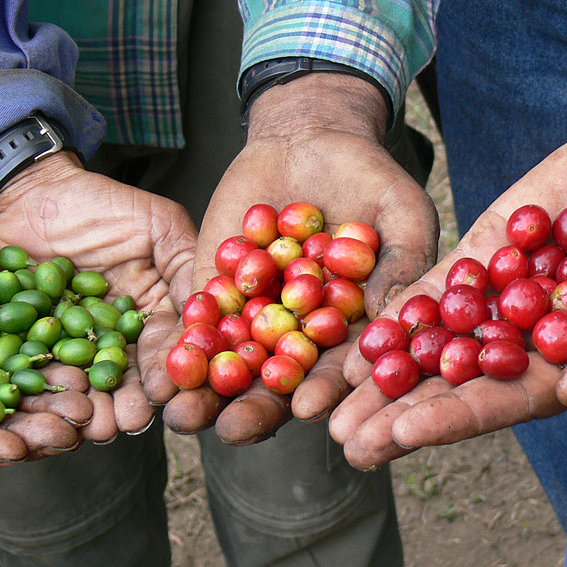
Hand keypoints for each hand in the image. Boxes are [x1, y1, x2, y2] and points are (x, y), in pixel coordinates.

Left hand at [0, 152, 196, 443]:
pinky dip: (48, 395)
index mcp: (158, 312)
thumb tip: (213, 312)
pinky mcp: (33, 349)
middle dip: (133, 402)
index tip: (166, 388)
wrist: (26, 194)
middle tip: (130, 420)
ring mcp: (78, 346)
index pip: (171, 346)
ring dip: (95, 408)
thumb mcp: (158, 225)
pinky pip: (42, 377)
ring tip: (94, 424)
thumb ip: (186, 264)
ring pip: (90, 385)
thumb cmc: (98, 203)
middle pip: (133, 377)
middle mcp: (122, 337)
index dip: (172, 369)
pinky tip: (52, 408)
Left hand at [144, 74, 438, 443]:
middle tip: (236, 430)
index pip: (339, 370)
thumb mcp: (404, 213)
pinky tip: (163, 361)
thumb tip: (387, 318)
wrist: (312, 136)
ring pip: (231, 363)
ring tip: (186, 416)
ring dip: (207, 393)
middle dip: (257, 410)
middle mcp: (301, 332)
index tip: (310, 409)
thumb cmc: (371, 179)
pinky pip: (196, 318)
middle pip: (279, 384)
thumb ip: (403, 263)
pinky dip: (180, 340)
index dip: (326, 390)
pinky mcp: (215, 287)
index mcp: (352, 329)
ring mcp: (255, 312)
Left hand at [329, 105, 566, 468]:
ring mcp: (507, 291)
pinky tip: (361, 320)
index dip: (453, 418)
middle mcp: (531, 337)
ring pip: (436, 334)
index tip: (398, 437)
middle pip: (455, 378)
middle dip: (399, 408)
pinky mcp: (492, 246)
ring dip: (386, 364)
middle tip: (341, 438)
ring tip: (327, 394)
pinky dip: (404, 299)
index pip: (505, 401)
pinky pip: (441, 276)